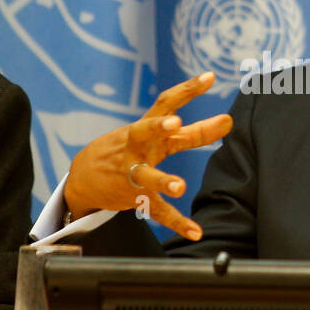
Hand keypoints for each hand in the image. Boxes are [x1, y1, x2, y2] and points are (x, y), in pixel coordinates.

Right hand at [63, 72, 232, 239]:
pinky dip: (177, 222)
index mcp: (144, 130)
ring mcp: (132, 173)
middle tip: (175, 124)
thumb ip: (187, 132)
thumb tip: (227, 121)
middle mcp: (137, 147)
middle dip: (158, 127)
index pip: (166, 102)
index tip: (210, 77)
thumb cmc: (125, 150)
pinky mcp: (134, 197)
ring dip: (163, 180)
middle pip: (146, 133)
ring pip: (146, 175)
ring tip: (179, 186)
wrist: (82, 177)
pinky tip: (195, 232)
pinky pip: (157, 211)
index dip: (188, 89)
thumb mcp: (149, 136)